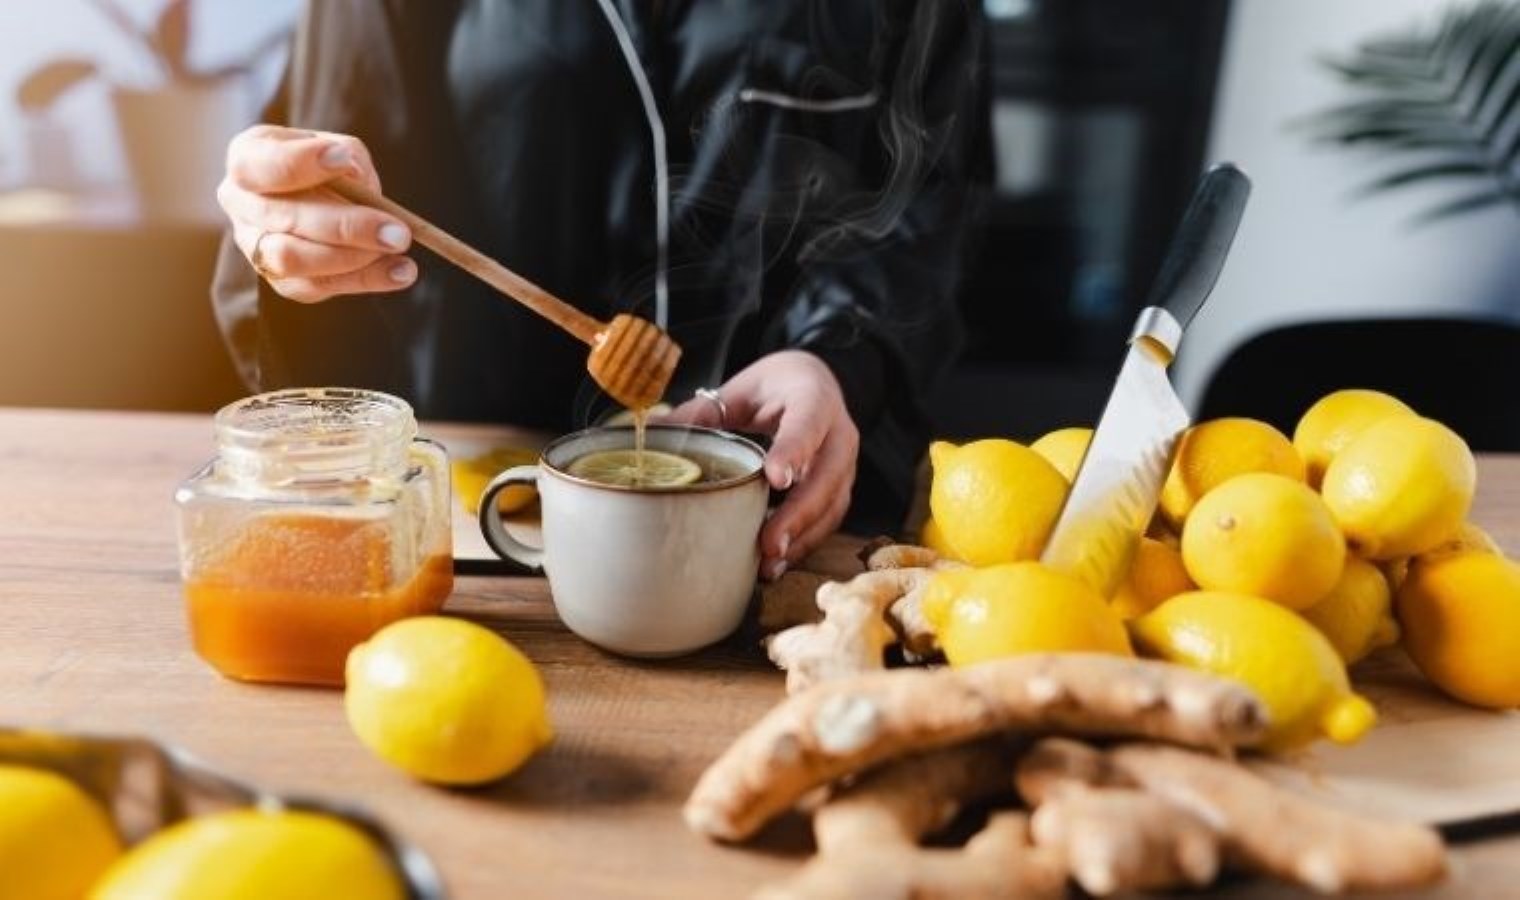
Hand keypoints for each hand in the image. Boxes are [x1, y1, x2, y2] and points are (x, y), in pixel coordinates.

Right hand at [217, 124, 416, 301]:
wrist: (314, 197)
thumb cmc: (324, 165)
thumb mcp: (335, 147)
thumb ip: (346, 156)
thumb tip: (360, 184)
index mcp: (246, 160)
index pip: (259, 165)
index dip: (299, 163)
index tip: (343, 158)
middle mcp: (241, 205)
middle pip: (283, 219)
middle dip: (345, 226)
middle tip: (398, 231)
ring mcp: (255, 246)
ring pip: (294, 259)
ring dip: (352, 257)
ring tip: (397, 246)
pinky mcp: (281, 280)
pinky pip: (318, 286)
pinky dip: (364, 280)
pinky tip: (400, 271)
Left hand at [663, 351, 859, 580]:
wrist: (815, 383)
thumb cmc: (777, 387)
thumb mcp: (742, 388)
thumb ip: (704, 411)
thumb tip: (654, 432)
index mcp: (814, 396)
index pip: (807, 424)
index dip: (793, 452)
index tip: (775, 479)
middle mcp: (839, 432)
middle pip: (827, 477)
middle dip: (799, 514)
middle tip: (768, 544)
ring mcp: (845, 463)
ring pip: (833, 505)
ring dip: (803, 538)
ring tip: (769, 565)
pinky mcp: (840, 487)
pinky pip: (829, 519)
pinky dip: (805, 542)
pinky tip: (777, 561)